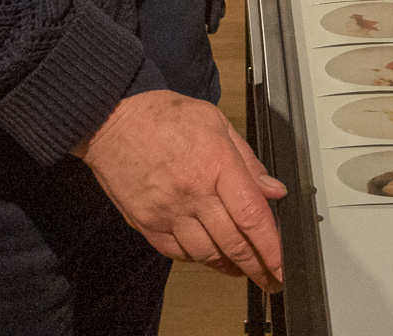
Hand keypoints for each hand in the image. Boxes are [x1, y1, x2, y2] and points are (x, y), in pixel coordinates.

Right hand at [72, 89, 284, 288]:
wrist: (108, 121)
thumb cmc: (159, 114)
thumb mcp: (212, 120)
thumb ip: (246, 157)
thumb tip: (273, 189)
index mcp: (214, 163)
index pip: (253, 216)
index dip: (273, 248)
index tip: (284, 266)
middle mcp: (193, 192)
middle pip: (234, 244)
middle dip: (258, 267)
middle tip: (271, 278)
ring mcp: (169, 212)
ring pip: (209, 255)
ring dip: (230, 266)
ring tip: (242, 267)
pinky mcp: (148, 224)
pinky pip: (179, 254)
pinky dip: (198, 259)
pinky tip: (208, 254)